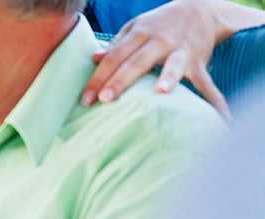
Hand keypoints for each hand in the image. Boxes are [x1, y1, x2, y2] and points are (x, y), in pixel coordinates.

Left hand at [80, 0, 231, 121]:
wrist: (200, 9)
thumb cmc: (159, 24)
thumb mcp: (135, 28)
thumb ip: (116, 44)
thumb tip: (94, 59)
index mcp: (139, 34)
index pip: (115, 57)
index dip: (99, 77)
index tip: (86, 97)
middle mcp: (160, 41)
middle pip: (136, 62)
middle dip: (120, 81)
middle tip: (104, 100)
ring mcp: (181, 51)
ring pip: (172, 65)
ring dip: (169, 78)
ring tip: (161, 93)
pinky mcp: (199, 61)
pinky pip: (207, 83)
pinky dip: (215, 100)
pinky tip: (223, 117)